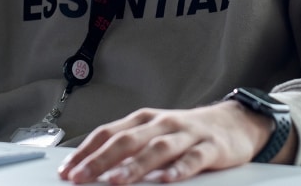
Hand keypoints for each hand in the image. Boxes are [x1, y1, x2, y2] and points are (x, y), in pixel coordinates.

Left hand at [56, 101, 292, 183]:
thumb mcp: (154, 134)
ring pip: (157, 148)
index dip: (85, 152)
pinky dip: (178, 169)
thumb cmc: (185, 133)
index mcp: (143, 120)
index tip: (67, 171)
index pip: (108, 133)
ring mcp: (186, 134)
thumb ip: (127, 147)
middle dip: (100, 160)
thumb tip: (91, 167)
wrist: (233, 122)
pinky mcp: (210, 147)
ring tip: (116, 181)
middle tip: (81, 178)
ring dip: (135, 165)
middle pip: (127, 140)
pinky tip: (166, 180)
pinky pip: (192, 159)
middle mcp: (162, 123)